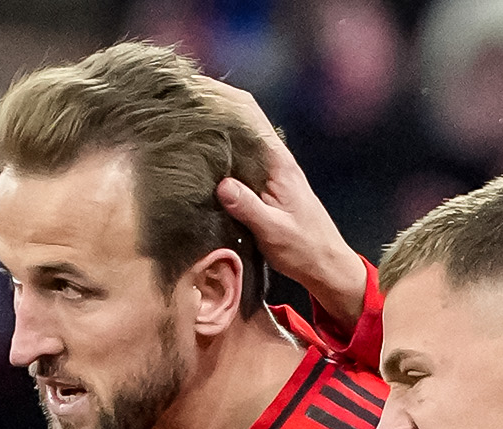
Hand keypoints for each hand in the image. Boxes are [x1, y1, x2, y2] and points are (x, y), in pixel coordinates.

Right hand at [200, 76, 367, 327]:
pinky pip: (236, 159)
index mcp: (278, 162)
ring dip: (211, 126)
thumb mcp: (274, 232)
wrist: (326, 265)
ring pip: (236, 137)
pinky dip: (216, 150)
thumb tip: (222, 185)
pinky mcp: (262, 186)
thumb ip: (249, 208)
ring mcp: (267, 171)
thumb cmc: (305, 249)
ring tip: (177, 119)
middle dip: (210, 105)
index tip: (193, 89)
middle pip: (239, 118)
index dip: (222, 97)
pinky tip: (195, 153)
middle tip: (175, 100)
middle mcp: (273, 159)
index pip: (249, 115)